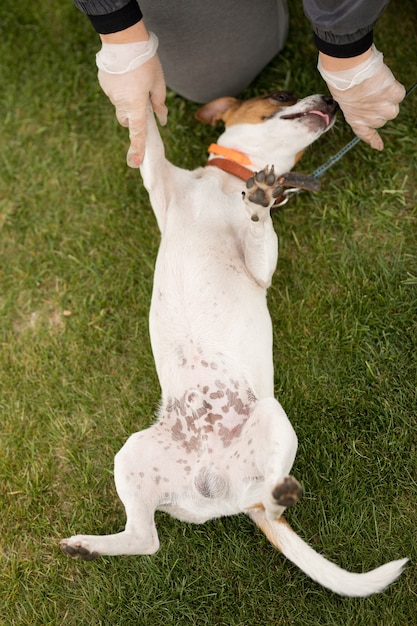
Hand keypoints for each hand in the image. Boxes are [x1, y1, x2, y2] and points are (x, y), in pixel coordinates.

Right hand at [96, 32, 167, 166]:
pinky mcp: (104, 84)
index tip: (135, 163)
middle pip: (127, 120)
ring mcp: (110, 94)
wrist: (124, 39)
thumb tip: (162, 120)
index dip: (138, 148)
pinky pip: (114, 92)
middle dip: (134, 117)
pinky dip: (121, 88)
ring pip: (120, 105)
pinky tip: (126, 73)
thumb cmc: (146, 62)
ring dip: (128, 100)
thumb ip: (160, 104)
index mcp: (136, 106)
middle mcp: (121, 103)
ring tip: (135, 80)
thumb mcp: (159, 83)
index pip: (137, 132)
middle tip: (143, 101)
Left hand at [318, 46, 404, 149]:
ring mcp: (385, 110)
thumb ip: (358, 105)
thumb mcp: (346, 99)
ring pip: (392, 106)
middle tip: (371, 92)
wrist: (350, 75)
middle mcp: (372, 120)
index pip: (366, 134)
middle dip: (380, 106)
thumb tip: (367, 99)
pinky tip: (383, 81)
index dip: (373, 140)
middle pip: (384, 116)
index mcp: (356, 121)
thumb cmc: (344, 82)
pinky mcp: (394, 96)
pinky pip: (398, 92)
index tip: (378, 146)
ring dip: (388, 97)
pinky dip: (392, 85)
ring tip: (375, 87)